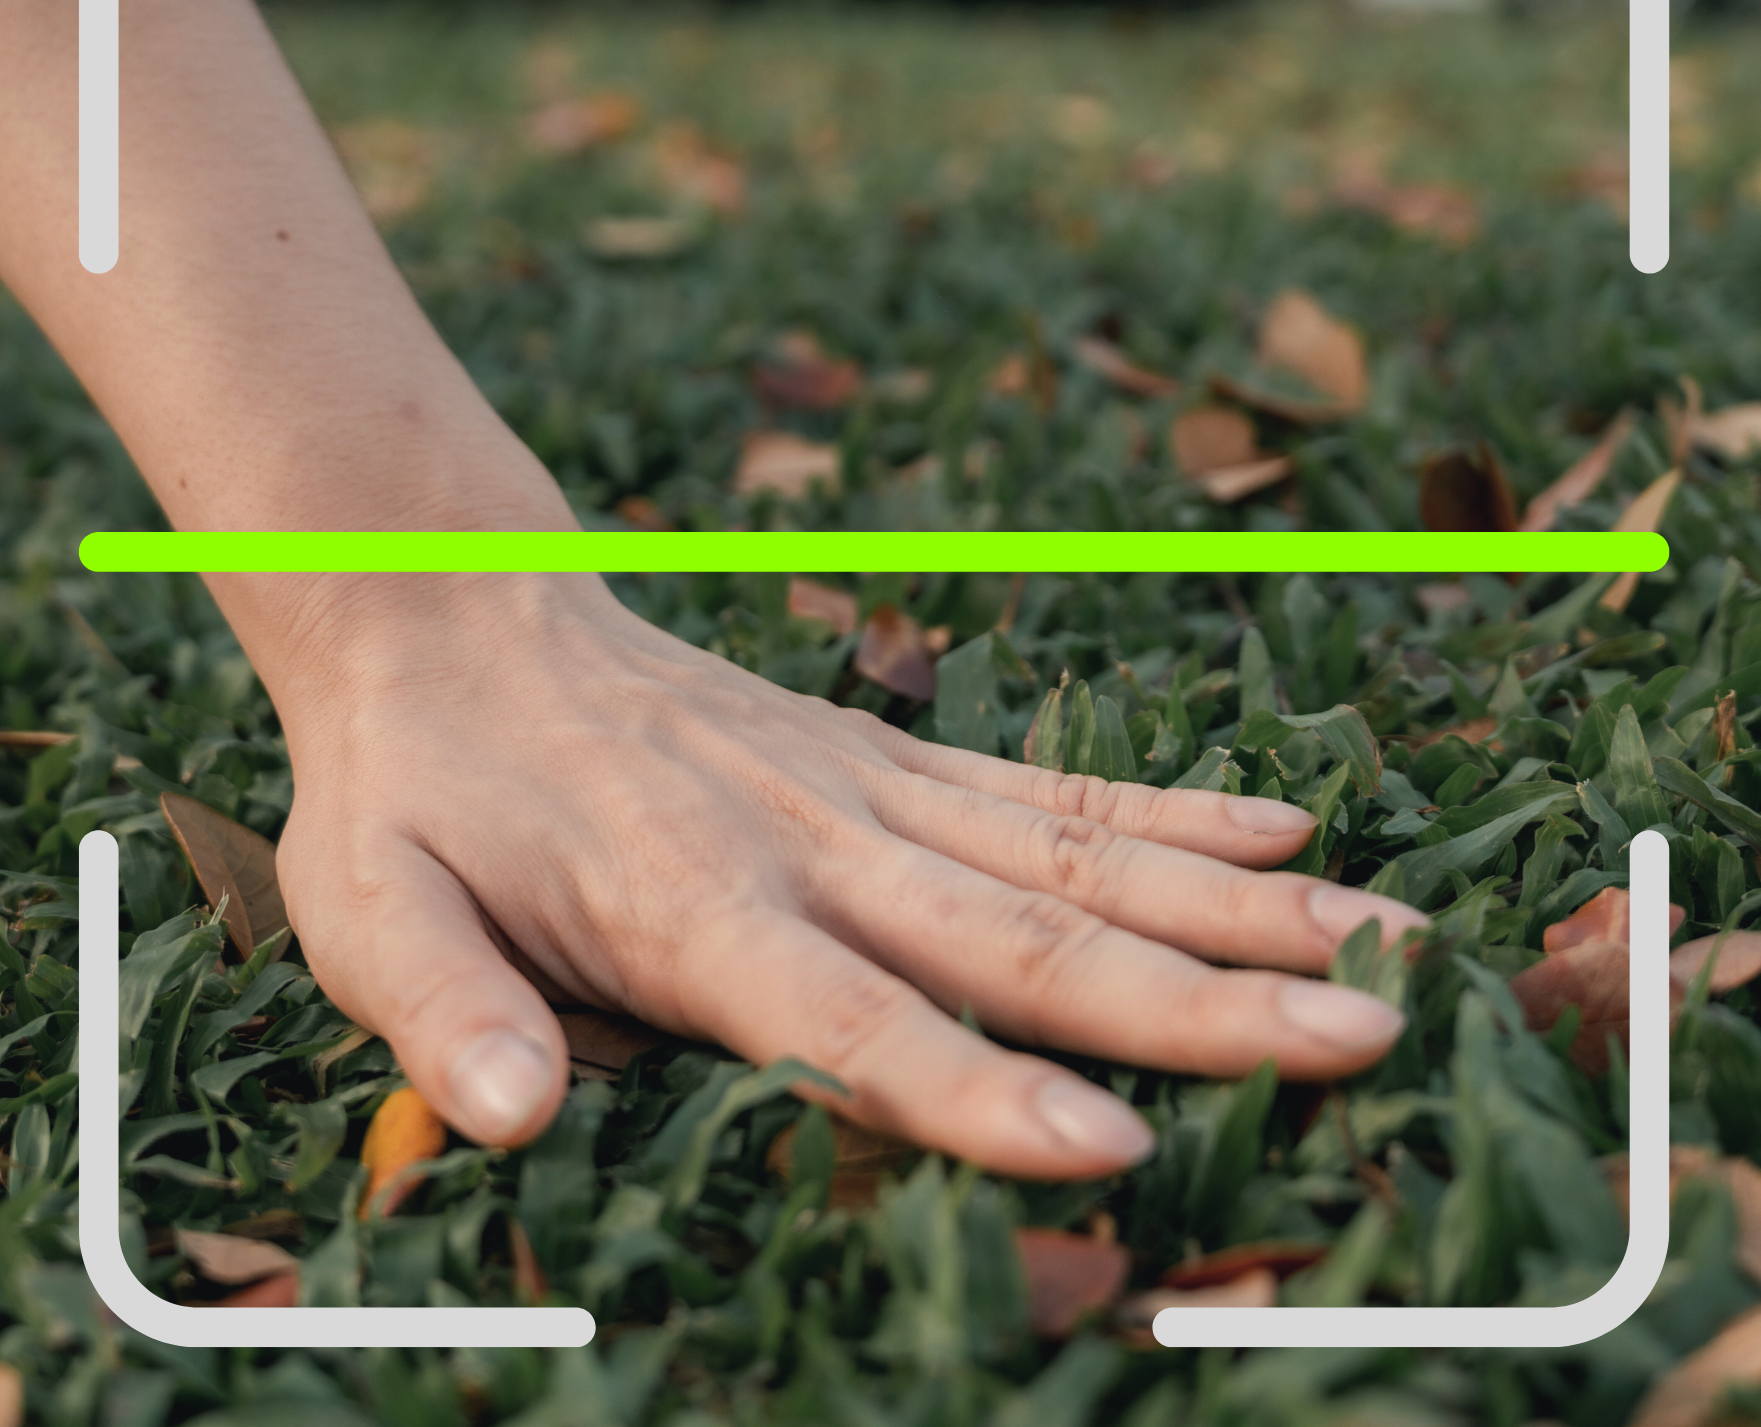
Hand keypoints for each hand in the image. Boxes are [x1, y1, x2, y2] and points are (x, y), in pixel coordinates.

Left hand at [262, 570, 1428, 1179]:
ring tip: (1389, 948)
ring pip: (1079, 859)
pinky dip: (1178, 817)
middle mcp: (816, 845)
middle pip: (1026, 938)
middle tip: (1361, 1040)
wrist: (455, 613)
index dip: (974, 1091)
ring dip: (1237, 912)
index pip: (853, 1019)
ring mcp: (870, 795)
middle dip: (1200, 1002)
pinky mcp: (893, 760)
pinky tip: (1296, 844)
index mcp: (696, 906)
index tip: (1104, 1147)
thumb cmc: (415, 796)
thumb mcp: (370, 906)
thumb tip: (502, 1119)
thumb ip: (446, 1006)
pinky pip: (1051, 791)